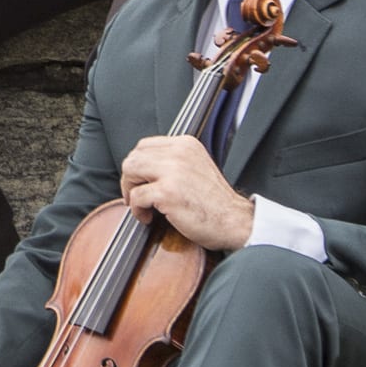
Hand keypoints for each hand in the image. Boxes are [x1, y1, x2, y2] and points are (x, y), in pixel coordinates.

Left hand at [118, 133, 257, 251]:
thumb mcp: (196, 167)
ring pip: (130, 170)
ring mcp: (173, 172)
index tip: (140, 181)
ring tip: (141, 205)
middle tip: (136, 196)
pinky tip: (148, 217)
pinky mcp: (168, 193)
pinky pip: (136, 196)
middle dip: (129, 178)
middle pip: (134, 156)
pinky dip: (136, 209)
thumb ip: (173, 161)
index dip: (137, 165)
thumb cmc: (215, 203)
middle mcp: (179, 153)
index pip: (144, 145)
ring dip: (129, 191)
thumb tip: (142, 168)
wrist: (235, 222)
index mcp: (186, 144)